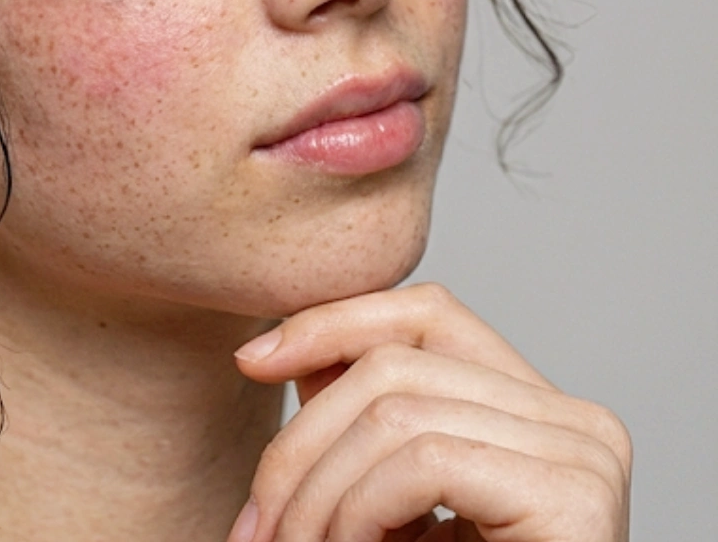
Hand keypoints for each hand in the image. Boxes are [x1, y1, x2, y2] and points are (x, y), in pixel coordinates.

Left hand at [228, 283, 630, 541]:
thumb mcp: (389, 505)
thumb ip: (358, 425)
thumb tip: (273, 350)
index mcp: (536, 410)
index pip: (425, 315)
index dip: (333, 322)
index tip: (251, 359)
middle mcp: (575, 419)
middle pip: (396, 364)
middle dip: (302, 440)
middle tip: (255, 525)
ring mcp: (584, 453)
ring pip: (396, 411)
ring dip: (319, 492)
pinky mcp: (574, 497)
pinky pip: (426, 462)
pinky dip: (361, 511)